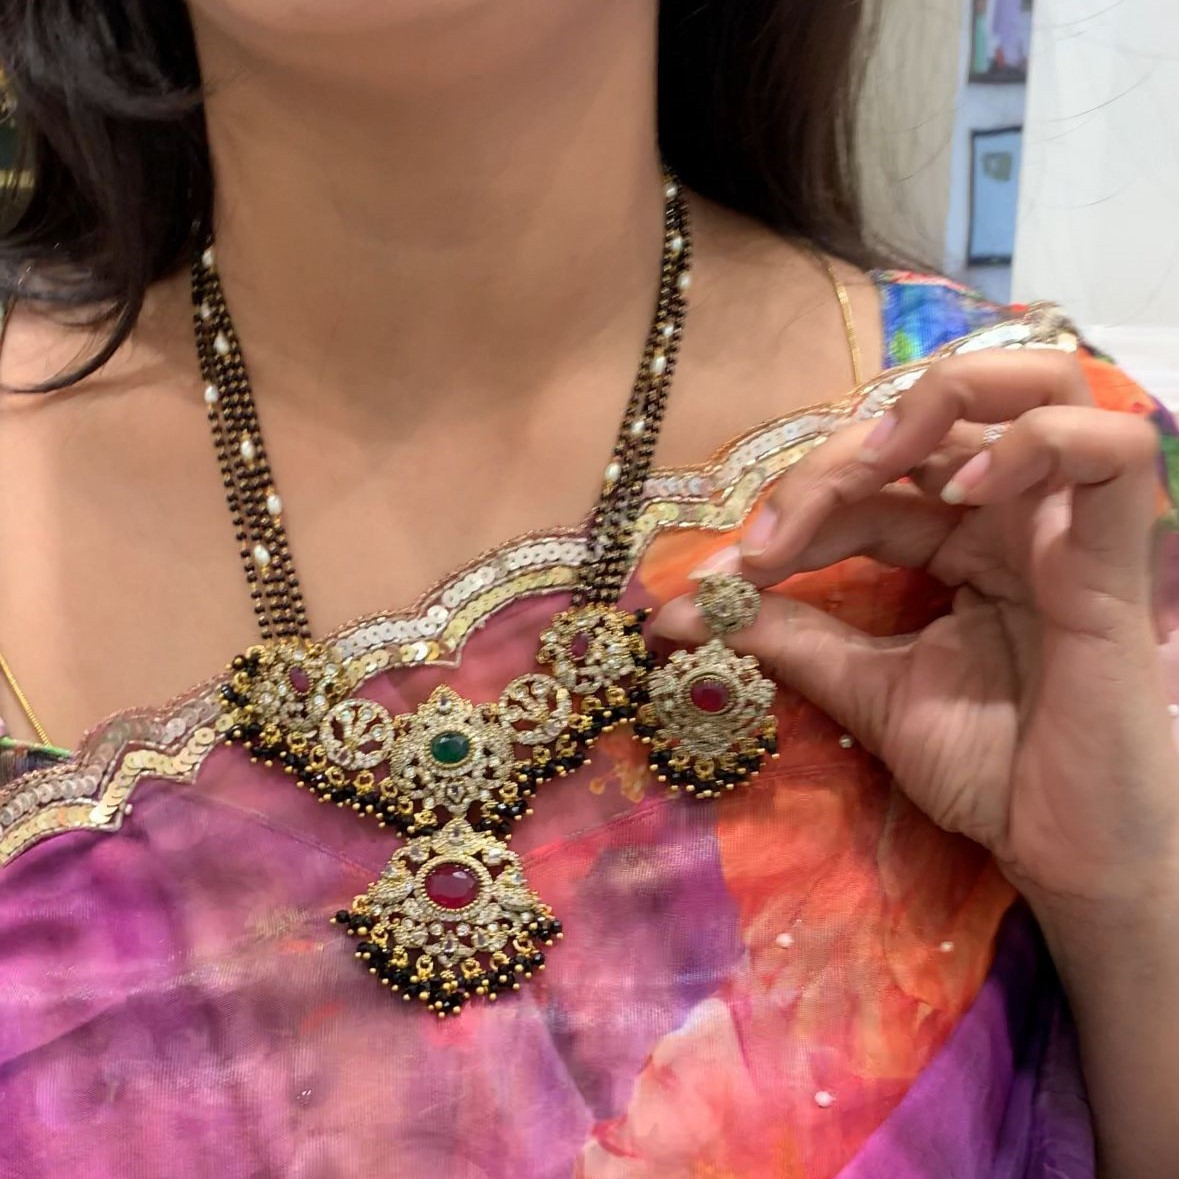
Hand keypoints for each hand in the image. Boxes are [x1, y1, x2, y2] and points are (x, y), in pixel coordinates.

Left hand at [654, 349, 1178, 917]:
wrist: (1066, 852)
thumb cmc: (987, 770)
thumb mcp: (865, 690)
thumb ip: (786, 637)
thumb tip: (676, 615)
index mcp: (961, 545)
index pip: (868, 487)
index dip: (792, 511)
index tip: (720, 577)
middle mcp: (1014, 519)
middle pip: (929, 423)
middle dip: (835, 460)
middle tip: (772, 534)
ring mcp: (1068, 527)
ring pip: (1038, 387)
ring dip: (938, 402)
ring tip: (869, 466)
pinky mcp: (1116, 556)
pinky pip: (1110, 447)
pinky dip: (1031, 443)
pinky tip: (962, 490)